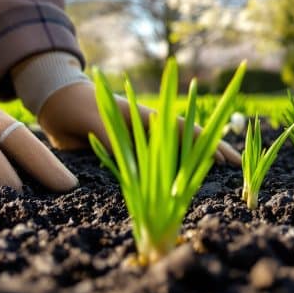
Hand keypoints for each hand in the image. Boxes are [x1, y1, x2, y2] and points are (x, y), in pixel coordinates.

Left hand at [36, 81, 241, 165]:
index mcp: (145, 118)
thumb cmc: (75, 105)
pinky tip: (179, 190)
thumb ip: (111, 140)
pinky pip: (150, 168)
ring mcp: (137, 143)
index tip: (228, 158)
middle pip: (187, 144)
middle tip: (239, 170)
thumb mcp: (93, 120)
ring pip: (173, 157)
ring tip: (217, 184)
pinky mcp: (123, 154)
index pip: (185, 131)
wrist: (54, 102)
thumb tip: (132, 165)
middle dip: (213, 154)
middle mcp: (146, 132)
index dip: (207, 144)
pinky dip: (167, 176)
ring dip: (193, 168)